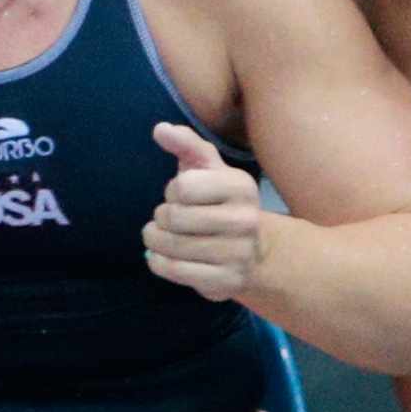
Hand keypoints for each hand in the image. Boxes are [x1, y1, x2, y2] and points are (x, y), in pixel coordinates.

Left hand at [141, 123, 265, 300]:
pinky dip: (158, 262)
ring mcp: (238, 254)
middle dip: (161, 217)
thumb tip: (160, 129)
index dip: (173, 191)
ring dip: (155, 239)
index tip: (181, 195)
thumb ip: (186, 143)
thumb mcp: (208, 167)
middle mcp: (245, 220)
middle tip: (167, 218)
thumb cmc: (220, 201)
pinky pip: (176, 271)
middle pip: (174, 217)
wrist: (256, 252)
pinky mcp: (226, 282)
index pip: (182, 186)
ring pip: (171, 246)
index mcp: (241, 186)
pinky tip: (160, 256)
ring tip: (158, 236)